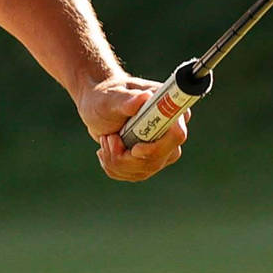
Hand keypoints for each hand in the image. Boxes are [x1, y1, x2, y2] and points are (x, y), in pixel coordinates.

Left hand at [73, 72, 188, 181]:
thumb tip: (145, 97)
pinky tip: (106, 151)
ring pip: (146, 169)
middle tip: (108, 139)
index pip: (176, 135)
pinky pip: (136, 174)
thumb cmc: (104, 97)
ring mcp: (163, 147)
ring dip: (118, 161)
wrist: (96, 108)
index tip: (134, 150)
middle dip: (129, 157)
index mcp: (169, 108)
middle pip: (161, 157)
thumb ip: (127, 100)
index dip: (157, 147)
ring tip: (105, 140)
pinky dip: (115, 167)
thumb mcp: (111, 98)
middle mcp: (172, 129)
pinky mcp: (151, 160)